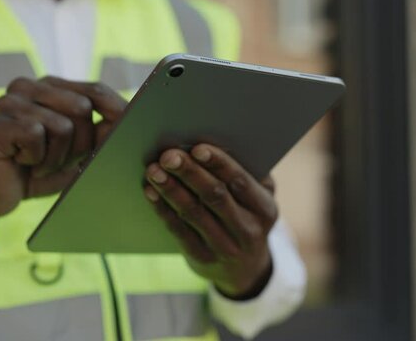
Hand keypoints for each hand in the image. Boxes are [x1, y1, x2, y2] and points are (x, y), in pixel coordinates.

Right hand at [0, 77, 125, 236]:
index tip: (131, 131)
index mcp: (51, 87)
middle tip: (59, 160)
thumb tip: (130, 117)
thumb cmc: (41, 169)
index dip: (117, 111)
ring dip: (57, 158)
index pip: (95, 90)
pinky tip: (22, 162)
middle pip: (83, 108)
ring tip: (39, 164)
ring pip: (62, 126)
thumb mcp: (79, 152)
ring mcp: (8, 102)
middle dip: (80, 144)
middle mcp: (28, 86)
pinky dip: (36, 159)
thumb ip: (101, 133)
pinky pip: (34, 136)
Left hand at [143, 144, 277, 299]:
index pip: (240, 182)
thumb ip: (245, 175)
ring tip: (153, 170)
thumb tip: (213, 144)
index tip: (197, 148)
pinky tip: (150, 191)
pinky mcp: (202, 259)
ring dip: (171, 189)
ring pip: (193, 213)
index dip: (219, 163)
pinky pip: (179, 230)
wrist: (244, 270)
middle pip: (215, 196)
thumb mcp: (256, 199)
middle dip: (189, 173)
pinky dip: (162, 209)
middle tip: (168, 155)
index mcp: (265, 209)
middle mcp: (248, 230)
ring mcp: (224, 248)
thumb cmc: (246, 217)